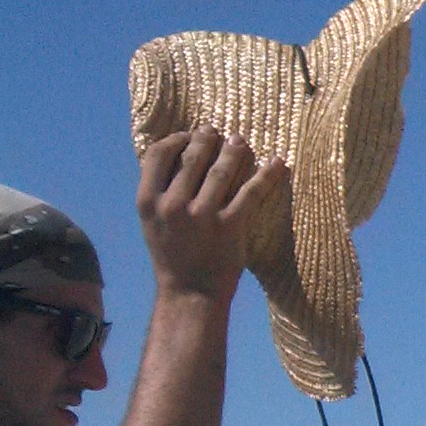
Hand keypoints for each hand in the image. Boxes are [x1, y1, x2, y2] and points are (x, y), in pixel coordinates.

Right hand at [137, 130, 284, 300]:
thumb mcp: (152, 221)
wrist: (190, 294)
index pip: (158, 154)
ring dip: (235, 151)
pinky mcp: (230, 226)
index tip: (189, 135)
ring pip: (222, 170)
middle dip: (208, 139)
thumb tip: (175, 156)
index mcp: (148, 200)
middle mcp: (172, 204)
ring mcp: (202, 215)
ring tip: (242, 142)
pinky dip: (267, 174)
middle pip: (193, 157)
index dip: (176, 139)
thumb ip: (159, 191)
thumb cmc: (172, 255)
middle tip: (218, 132)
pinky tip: (278, 163)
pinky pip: (251, 192)